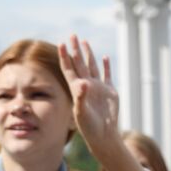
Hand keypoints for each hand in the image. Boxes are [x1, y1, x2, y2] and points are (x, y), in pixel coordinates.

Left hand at [58, 35, 119, 155]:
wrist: (103, 134)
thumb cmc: (89, 126)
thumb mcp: (82, 112)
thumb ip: (81, 97)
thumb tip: (83, 83)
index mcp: (76, 89)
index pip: (69, 69)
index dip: (65, 56)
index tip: (61, 44)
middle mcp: (86, 86)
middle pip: (79, 63)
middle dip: (75, 50)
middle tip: (72, 35)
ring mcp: (98, 87)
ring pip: (92, 66)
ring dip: (88, 54)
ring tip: (84, 42)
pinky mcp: (109, 91)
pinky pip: (107, 75)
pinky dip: (106, 66)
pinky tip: (105, 58)